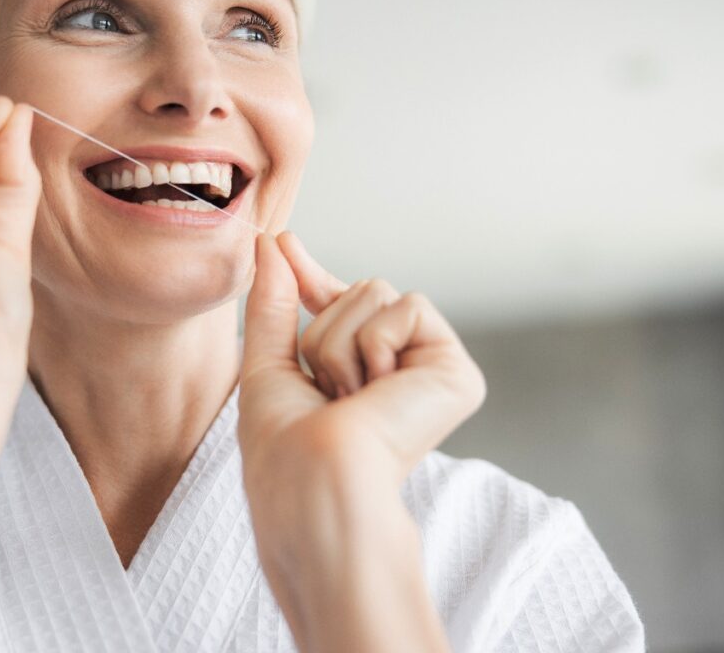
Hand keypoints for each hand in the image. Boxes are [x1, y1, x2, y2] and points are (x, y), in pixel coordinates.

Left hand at [239, 231, 484, 491]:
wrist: (315, 481)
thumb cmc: (284, 446)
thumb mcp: (268, 366)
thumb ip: (273, 304)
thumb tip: (271, 242)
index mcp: (355, 377)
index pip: (336, 308)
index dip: (308, 276)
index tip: (282, 243)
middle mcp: (397, 371)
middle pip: (356, 290)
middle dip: (323, 332)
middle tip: (329, 392)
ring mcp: (428, 371)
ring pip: (376, 292)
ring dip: (343, 342)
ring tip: (353, 399)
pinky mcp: (456, 371)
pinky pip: (408, 306)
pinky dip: (377, 344)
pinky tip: (381, 392)